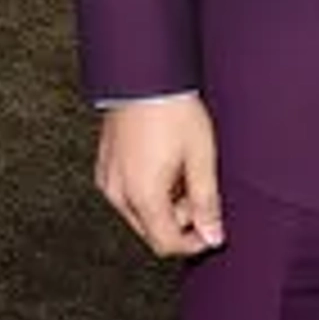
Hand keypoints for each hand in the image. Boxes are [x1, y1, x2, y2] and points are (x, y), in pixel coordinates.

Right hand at [95, 94, 224, 257]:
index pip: (166, 244)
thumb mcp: (201, 157)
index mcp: (142, 195)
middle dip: (180, 221)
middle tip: (198, 188)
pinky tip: (164, 164)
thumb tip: (212, 235)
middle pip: (152, 230)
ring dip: (165, 204)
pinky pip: (129, 194)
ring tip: (182, 170)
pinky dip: (150, 190)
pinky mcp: (105, 166)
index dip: (193, 243)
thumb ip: (206, 202)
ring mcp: (108, 179)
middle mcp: (119, 193)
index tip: (212, 228)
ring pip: (140, 213)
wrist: (144, 76)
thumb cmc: (173, 110)